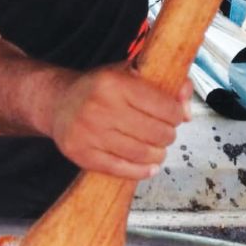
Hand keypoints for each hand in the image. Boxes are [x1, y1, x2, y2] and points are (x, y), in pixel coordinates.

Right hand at [45, 64, 187, 180]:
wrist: (58, 102)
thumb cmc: (98, 88)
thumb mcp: (130, 74)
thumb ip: (164, 86)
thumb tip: (187, 110)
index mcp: (114, 83)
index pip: (164, 107)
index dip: (177, 114)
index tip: (175, 116)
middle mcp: (100, 107)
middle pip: (156, 133)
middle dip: (168, 135)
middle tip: (164, 133)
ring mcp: (89, 133)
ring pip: (141, 154)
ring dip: (157, 154)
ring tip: (156, 149)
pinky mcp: (82, 154)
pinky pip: (121, 170)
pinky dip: (141, 171)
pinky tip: (149, 166)